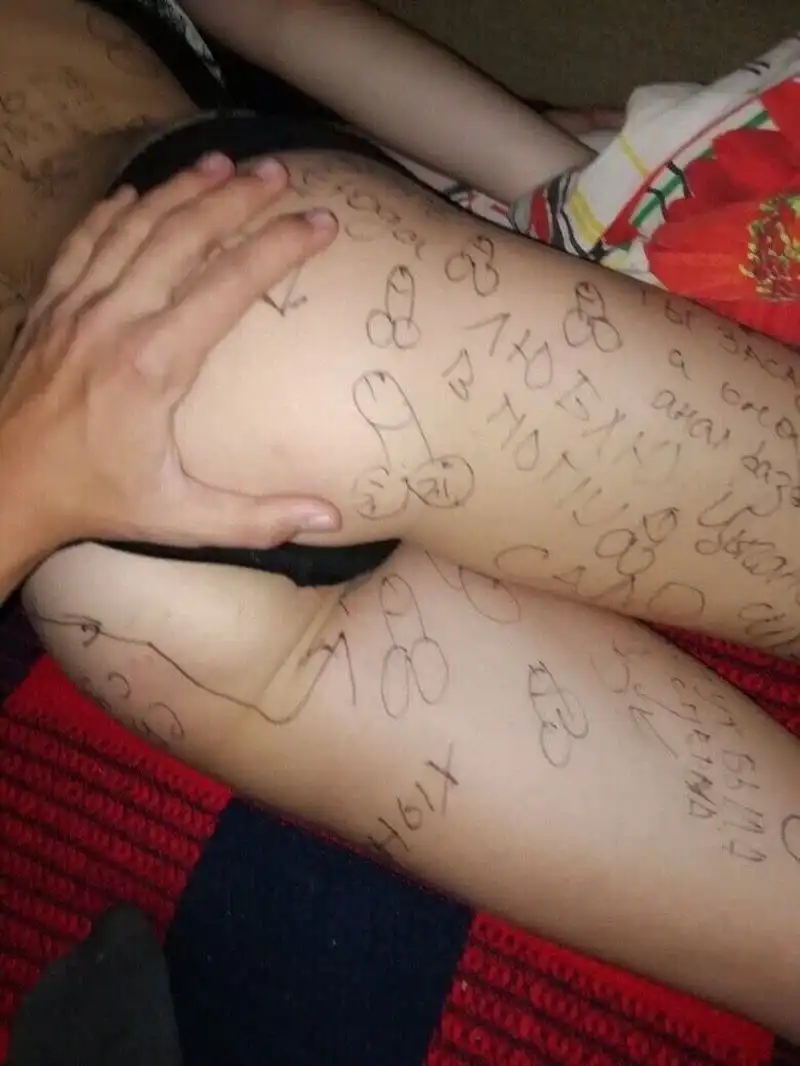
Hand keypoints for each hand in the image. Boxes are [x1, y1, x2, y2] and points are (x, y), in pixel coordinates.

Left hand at [0, 153, 340, 556]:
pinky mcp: (48, 306)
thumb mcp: (180, 519)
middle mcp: (114, 319)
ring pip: (134, 225)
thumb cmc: (96, 500)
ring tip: (224, 163)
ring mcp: (75, 306)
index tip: (321, 223)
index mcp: (154, 364)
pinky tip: (140, 193)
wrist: (5, 488)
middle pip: (184, 235)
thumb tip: (330, 520)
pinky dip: (115, 210)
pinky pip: (84, 239)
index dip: (281, 247)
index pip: (231, 285)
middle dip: (237, 197)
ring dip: (182, 189)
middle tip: (279, 174)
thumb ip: (258, 519)